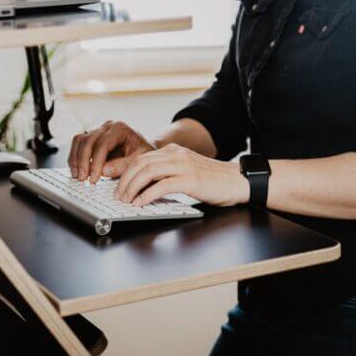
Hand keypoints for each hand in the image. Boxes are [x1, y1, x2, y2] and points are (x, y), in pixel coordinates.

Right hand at [68, 120, 155, 183]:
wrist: (142, 148)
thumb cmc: (142, 153)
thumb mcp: (138, 160)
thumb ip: (123, 165)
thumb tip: (104, 171)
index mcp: (120, 129)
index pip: (103, 144)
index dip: (96, 162)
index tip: (94, 177)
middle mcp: (108, 127)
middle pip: (89, 141)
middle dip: (84, 162)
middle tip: (84, 179)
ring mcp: (99, 130)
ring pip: (80, 140)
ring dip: (76, 159)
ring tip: (78, 176)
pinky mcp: (92, 137)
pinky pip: (78, 143)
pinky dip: (75, 157)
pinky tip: (76, 170)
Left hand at [115, 143, 249, 207]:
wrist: (237, 181)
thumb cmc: (214, 180)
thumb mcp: (187, 171)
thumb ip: (168, 174)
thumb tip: (145, 188)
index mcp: (173, 151)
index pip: (141, 158)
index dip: (125, 172)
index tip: (118, 186)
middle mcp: (176, 155)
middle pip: (140, 163)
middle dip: (124, 180)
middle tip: (118, 196)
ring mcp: (183, 166)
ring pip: (147, 172)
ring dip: (132, 187)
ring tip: (126, 200)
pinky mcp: (190, 180)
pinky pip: (162, 186)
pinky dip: (147, 195)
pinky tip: (141, 203)